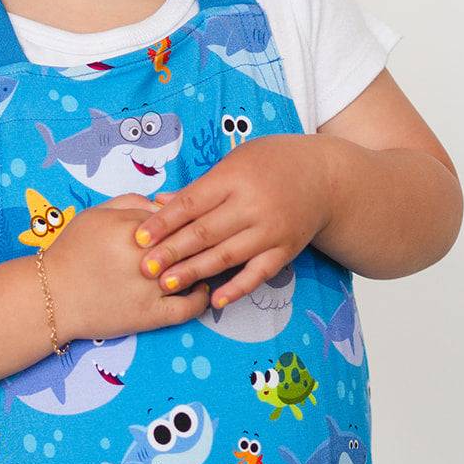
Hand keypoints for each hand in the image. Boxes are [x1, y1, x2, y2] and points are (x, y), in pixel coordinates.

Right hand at [42, 193, 211, 343]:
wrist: (52, 297)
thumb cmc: (72, 252)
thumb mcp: (96, 214)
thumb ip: (131, 201)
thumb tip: (165, 203)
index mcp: (132, 229)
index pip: (175, 216)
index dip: (185, 217)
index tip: (192, 219)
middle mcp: (145, 259)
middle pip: (188, 242)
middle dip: (199, 238)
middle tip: (209, 236)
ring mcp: (151, 289)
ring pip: (193, 272)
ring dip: (204, 265)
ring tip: (207, 261)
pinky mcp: (151, 316)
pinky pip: (189, 309)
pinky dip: (201, 299)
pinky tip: (200, 289)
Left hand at [129, 135, 335, 308]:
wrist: (325, 177)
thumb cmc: (270, 164)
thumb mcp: (234, 163)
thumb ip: (199, 188)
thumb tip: (159, 202)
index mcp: (234, 178)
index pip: (191, 203)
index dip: (163, 222)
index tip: (137, 238)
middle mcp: (253, 204)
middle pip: (205, 232)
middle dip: (171, 251)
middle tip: (144, 267)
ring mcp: (271, 230)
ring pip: (227, 255)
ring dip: (195, 271)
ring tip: (167, 284)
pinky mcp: (286, 250)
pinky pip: (258, 273)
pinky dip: (236, 288)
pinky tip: (215, 300)